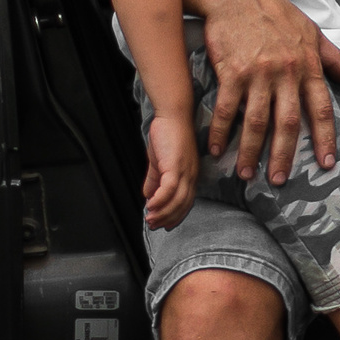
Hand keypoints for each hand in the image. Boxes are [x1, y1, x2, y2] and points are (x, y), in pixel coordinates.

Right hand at [143, 113, 199, 228]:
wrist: (172, 115)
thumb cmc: (168, 134)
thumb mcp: (159, 161)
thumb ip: (154, 179)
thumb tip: (148, 195)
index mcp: (190, 175)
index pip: (185, 203)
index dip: (174, 216)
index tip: (163, 224)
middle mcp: (191, 175)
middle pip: (182, 205)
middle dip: (167, 218)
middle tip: (153, 225)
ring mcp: (185, 171)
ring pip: (177, 200)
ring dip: (162, 212)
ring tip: (150, 218)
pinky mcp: (176, 165)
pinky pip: (169, 189)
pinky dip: (160, 200)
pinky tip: (149, 205)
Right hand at [201, 0, 339, 187]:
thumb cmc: (273, 12)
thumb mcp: (310, 31)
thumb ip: (330, 58)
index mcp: (307, 66)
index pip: (320, 109)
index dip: (325, 138)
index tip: (328, 164)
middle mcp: (285, 73)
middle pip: (288, 123)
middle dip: (284, 156)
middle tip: (280, 180)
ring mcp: (258, 73)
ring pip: (256, 122)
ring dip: (251, 152)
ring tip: (246, 173)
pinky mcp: (231, 72)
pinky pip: (226, 110)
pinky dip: (221, 132)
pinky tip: (217, 149)